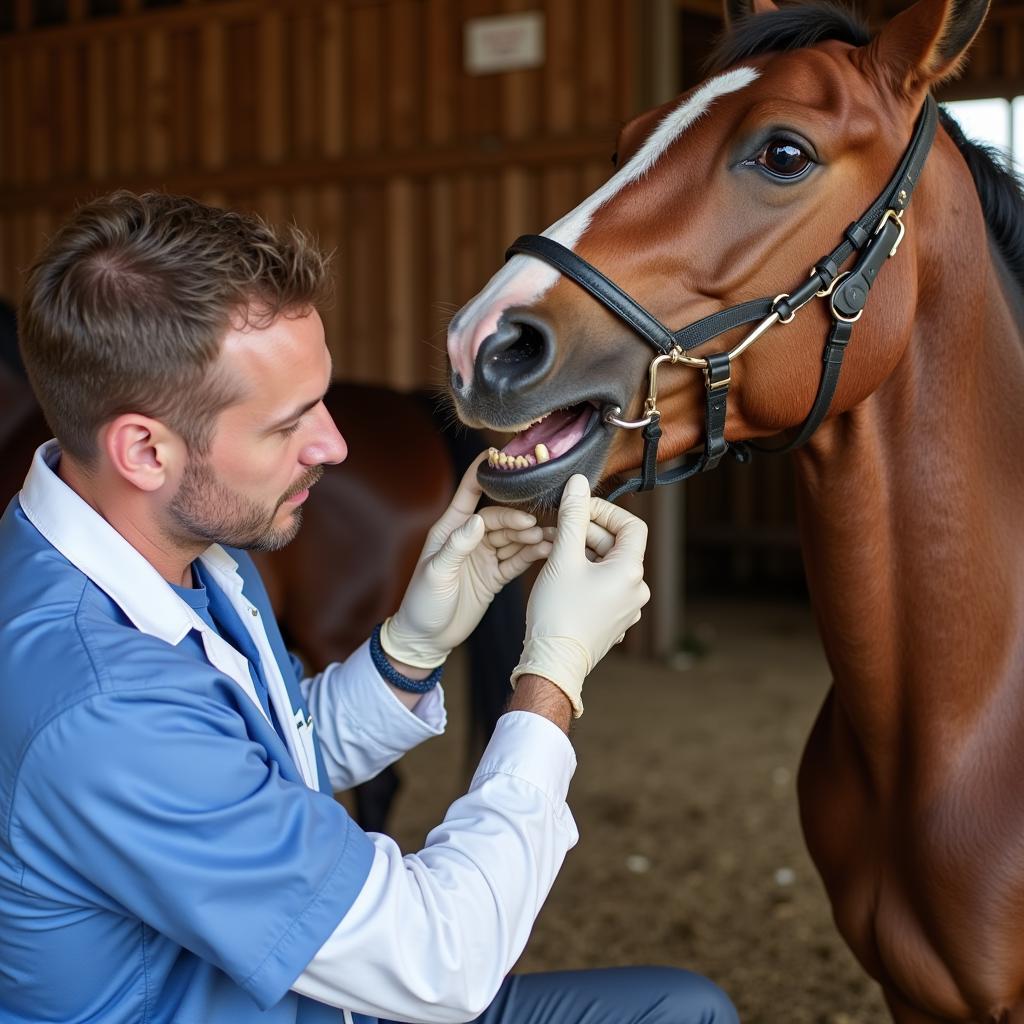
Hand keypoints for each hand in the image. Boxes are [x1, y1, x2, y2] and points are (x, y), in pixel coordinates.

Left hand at [379, 454, 550, 668]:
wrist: (426, 638)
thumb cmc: (421, 603)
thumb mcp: (436, 573)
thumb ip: (458, 545)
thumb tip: (478, 520)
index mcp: (450, 530)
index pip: (468, 494)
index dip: (482, 474)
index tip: (498, 455)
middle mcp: (469, 539)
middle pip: (498, 518)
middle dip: (516, 518)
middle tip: (533, 523)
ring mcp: (484, 556)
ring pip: (512, 538)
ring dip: (529, 536)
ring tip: (547, 537)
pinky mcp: (495, 575)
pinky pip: (517, 559)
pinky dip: (531, 554)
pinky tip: (547, 549)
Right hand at [511, 474, 649, 716]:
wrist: (552, 664)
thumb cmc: (558, 612)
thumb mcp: (562, 557)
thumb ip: (572, 516)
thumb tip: (578, 482)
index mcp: (631, 571)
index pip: (631, 525)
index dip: (605, 511)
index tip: (577, 509)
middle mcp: (636, 590)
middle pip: (617, 546)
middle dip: (587, 533)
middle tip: (557, 530)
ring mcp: (627, 609)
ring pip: (608, 567)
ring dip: (583, 554)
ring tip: (554, 554)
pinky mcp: (613, 622)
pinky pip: (603, 588)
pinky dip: (585, 576)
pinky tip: (560, 579)